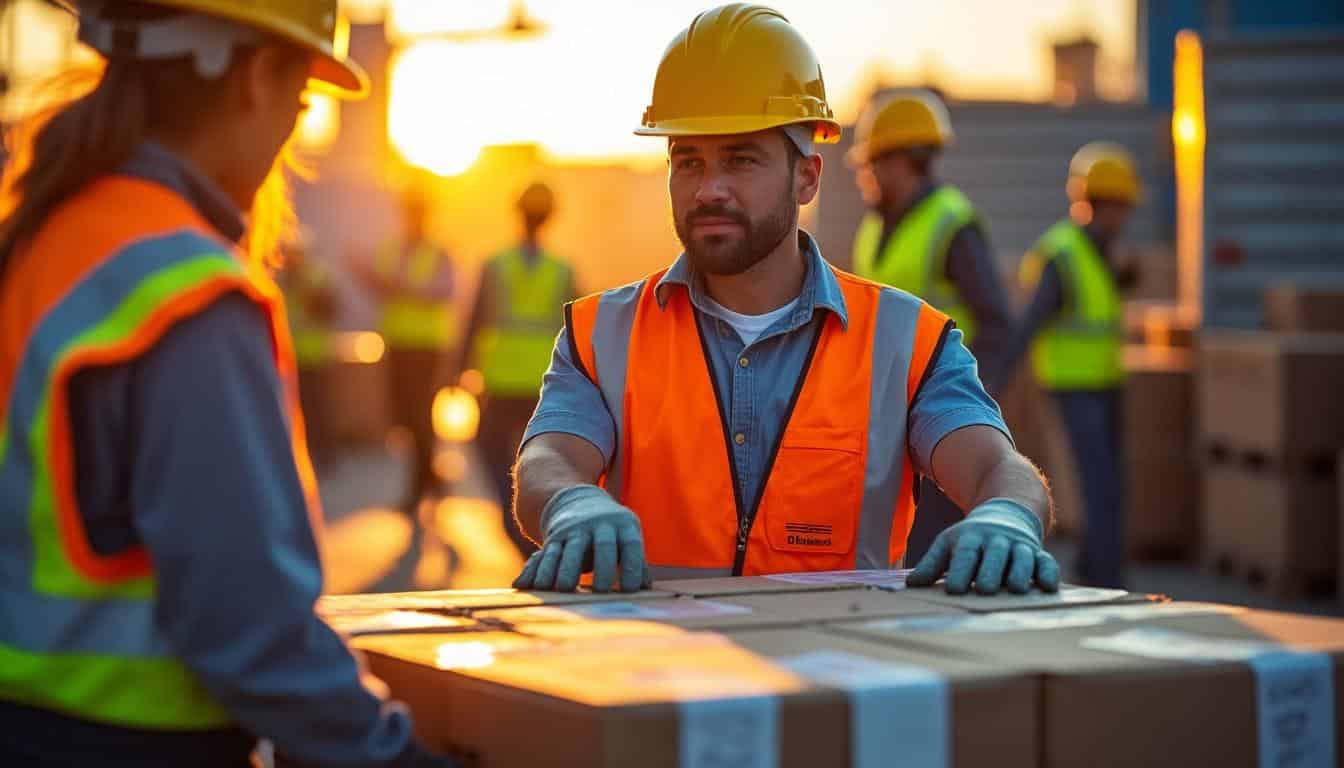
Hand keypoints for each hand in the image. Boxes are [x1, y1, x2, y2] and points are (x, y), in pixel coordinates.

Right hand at [512, 485, 648, 592]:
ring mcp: (575, 529)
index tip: (630, 590)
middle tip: (600, 591)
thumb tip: (647, 591)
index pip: (631, 545)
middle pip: (603, 545)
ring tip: (563, 589)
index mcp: (623, 525)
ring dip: (565, 569)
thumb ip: (636, 563)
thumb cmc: (612, 531)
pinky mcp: (555, 536)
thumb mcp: (627, 537)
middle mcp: (599, 524)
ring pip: (570, 549)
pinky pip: (547, 553)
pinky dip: (539, 570)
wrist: (579, 501)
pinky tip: (535, 586)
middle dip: (602, 567)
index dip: (632, 567)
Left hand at [907, 498, 1059, 594]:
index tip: (955, 591)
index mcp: (971, 538)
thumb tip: (911, 585)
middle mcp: (997, 541)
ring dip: (1021, 572)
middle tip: (986, 589)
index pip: (965, 554)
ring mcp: (1019, 546)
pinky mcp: (1039, 553)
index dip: (961, 571)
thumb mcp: (949, 544)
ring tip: (1017, 589)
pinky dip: (1049, 573)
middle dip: (991, 571)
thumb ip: (932, 565)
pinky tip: (1048, 587)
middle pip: (995, 555)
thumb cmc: (971, 539)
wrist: (1006, 514)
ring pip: (1023, 558)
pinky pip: (1046, 562)